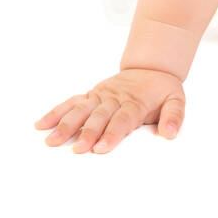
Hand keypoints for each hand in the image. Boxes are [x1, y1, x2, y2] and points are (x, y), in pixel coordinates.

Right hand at [35, 68, 185, 153]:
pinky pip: (71, 102)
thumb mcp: (176, 100)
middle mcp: (114, 98)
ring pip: (80, 110)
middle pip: (99, 117)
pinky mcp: (91, 94)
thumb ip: (174, 116)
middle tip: (77, 150)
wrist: (150, 67)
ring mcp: (100, 96)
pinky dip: (56, 112)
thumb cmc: (162, 88)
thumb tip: (171, 133)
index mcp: (135, 102)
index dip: (112, 134)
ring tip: (51, 140)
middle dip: (87, 133)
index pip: (122, 119)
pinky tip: (41, 124)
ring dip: (65, 125)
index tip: (101, 149)